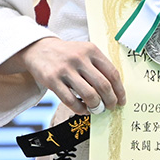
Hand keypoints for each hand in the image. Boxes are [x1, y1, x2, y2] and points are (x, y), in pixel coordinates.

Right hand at [5, 36, 125, 114]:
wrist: (38, 49)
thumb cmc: (66, 54)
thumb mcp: (84, 51)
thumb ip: (98, 66)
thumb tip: (115, 91)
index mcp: (91, 50)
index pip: (113, 73)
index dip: (120, 91)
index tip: (121, 101)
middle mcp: (79, 58)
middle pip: (103, 86)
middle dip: (110, 101)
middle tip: (109, 107)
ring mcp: (65, 69)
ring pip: (89, 95)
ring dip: (96, 107)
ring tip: (96, 109)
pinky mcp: (52, 79)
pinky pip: (70, 101)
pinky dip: (80, 109)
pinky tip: (82, 109)